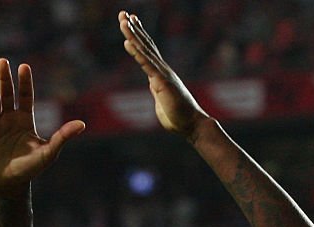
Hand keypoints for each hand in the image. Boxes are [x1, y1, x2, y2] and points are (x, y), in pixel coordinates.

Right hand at [0, 59, 84, 195]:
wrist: (10, 184)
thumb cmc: (30, 168)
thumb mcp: (48, 153)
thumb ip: (62, 137)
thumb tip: (82, 124)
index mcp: (24, 119)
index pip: (25, 96)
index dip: (24, 82)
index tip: (24, 67)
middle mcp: (9, 118)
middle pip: (7, 94)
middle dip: (4, 79)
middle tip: (2, 62)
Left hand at [119, 11, 208, 139]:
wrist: (191, 124)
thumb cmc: (177, 117)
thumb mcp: (162, 100)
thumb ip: (157, 91)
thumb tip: (154, 88)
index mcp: (160, 74)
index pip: (148, 50)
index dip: (139, 35)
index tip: (131, 21)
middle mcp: (162, 69)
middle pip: (145, 45)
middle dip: (133, 29)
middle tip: (122, 13)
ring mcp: (162, 74)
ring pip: (144, 50)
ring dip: (132, 35)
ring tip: (123, 21)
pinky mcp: (162, 83)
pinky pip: (146, 65)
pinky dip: (136, 53)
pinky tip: (128, 42)